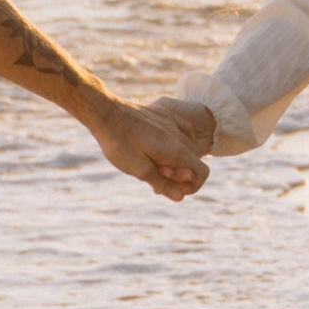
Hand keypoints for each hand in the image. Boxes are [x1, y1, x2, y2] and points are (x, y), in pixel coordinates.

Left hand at [88, 98, 211, 199]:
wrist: (105, 111)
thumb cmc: (119, 142)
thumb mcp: (139, 170)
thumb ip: (163, 184)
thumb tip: (180, 197)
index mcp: (176, 150)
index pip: (203, 172)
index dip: (192, 186)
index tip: (172, 187)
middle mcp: (181, 135)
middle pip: (195, 161)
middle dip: (180, 173)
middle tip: (155, 172)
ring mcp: (174, 121)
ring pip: (188, 146)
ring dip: (177, 158)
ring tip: (153, 159)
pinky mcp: (166, 113)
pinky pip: (181, 131)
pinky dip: (175, 142)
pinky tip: (156, 144)